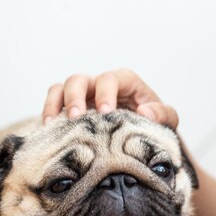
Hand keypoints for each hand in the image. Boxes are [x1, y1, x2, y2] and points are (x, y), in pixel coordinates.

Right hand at [42, 69, 178, 127]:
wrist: (142, 136)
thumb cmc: (154, 123)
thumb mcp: (167, 120)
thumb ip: (163, 114)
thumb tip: (144, 112)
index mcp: (124, 82)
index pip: (110, 79)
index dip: (105, 93)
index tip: (106, 113)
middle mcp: (100, 85)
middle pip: (80, 79)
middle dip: (75, 97)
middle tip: (76, 119)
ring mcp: (83, 96)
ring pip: (61, 88)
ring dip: (56, 104)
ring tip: (54, 125)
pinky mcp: (71, 108)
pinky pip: (53, 103)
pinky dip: (48, 113)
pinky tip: (48, 131)